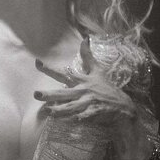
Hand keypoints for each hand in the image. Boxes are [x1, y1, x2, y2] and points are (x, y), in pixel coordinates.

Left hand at [34, 38, 152, 159]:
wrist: (123, 106)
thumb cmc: (107, 88)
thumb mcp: (98, 71)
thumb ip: (88, 56)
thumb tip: (85, 38)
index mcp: (83, 80)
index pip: (63, 73)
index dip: (50, 68)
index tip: (37, 62)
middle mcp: (84, 91)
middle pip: (64, 92)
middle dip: (50, 94)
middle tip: (36, 94)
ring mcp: (89, 102)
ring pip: (72, 106)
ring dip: (60, 109)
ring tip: (48, 111)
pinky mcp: (95, 112)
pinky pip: (84, 116)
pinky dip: (77, 119)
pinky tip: (68, 121)